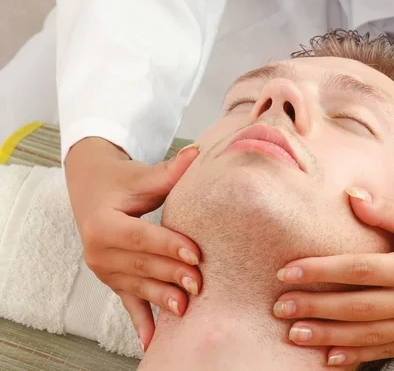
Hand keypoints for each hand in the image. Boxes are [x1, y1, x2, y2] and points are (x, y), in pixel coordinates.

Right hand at [65, 138, 202, 350]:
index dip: (168, 246)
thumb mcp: (141, 175)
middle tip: (200, 284)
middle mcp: (98, 251)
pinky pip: (128, 304)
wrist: (91, 190)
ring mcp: (104, 270)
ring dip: (162, 299)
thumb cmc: (120, 182)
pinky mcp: (112, 280)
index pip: (140, 237)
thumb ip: (170, 171)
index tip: (196, 254)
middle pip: (141, 266)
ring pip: (137, 287)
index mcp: (103, 224)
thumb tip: (198, 154)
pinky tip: (154, 342)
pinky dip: (141, 323)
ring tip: (186, 310)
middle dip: (171, 276)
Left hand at [273, 187, 393, 365]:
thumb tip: (349, 195)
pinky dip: (357, 355)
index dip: (318, 272)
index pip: (355, 270)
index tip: (286, 272)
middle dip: (313, 307)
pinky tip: (330, 358)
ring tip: (295, 335)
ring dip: (327, 336)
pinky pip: (386, 350)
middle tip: (280, 307)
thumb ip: (384, 211)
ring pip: (366, 334)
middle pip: (354, 306)